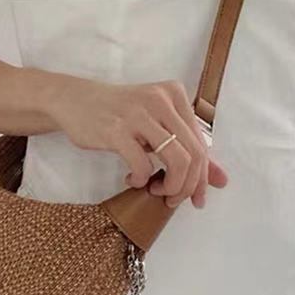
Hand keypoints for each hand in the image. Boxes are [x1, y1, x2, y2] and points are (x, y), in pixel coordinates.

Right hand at [47, 75, 228, 209]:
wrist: (73, 100)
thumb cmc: (119, 115)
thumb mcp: (157, 124)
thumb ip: (189, 148)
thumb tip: (221, 180)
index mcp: (175, 95)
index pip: (202, 144)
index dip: (203, 177)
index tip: (195, 197)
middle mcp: (161, 100)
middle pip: (194, 154)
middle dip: (187, 186)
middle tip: (172, 199)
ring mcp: (139, 114)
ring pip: (177, 160)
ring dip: (170, 186)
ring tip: (156, 191)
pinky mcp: (116, 130)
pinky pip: (143, 165)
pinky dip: (142, 179)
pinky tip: (133, 179)